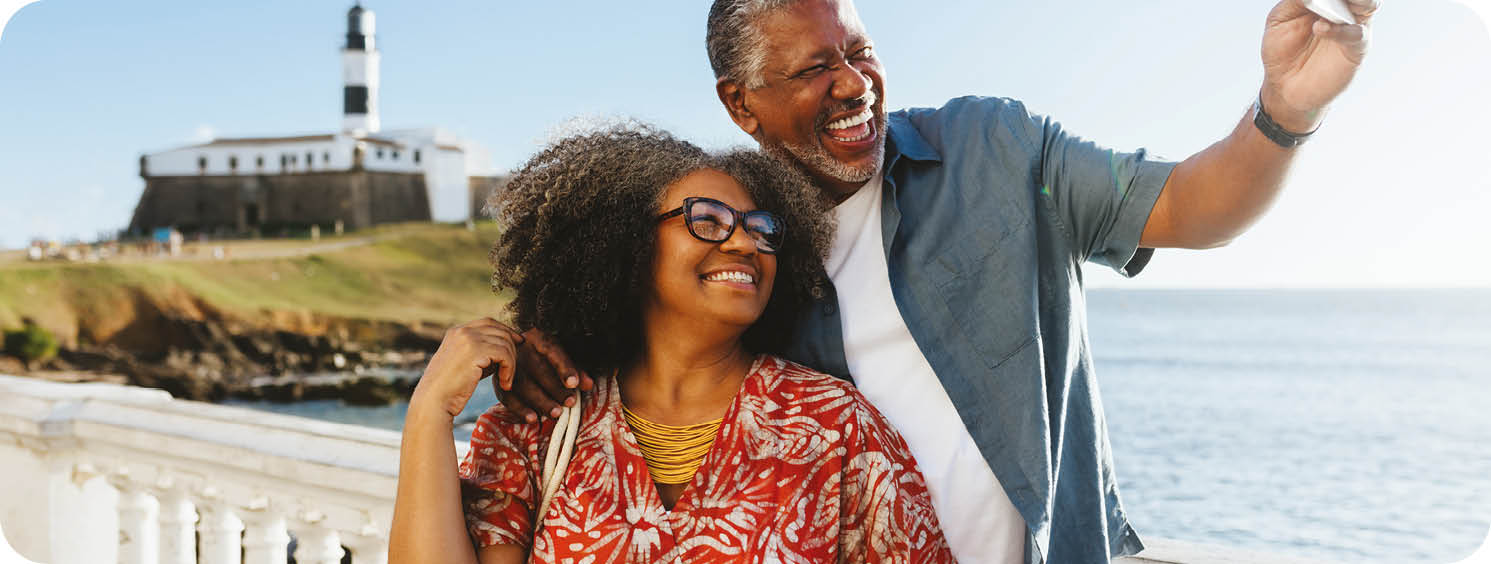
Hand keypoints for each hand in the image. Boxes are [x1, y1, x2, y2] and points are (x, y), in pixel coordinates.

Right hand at [410, 318, 522, 419]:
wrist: (433, 402)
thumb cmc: (450, 389)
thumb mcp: (465, 363)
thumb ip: (482, 352)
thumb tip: (508, 346)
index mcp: (456, 331)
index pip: (488, 323)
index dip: (506, 331)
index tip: (518, 343)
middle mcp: (462, 331)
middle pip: (499, 330)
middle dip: (512, 347)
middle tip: (512, 369)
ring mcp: (468, 339)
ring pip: (504, 342)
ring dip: (511, 363)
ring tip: (506, 381)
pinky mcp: (475, 350)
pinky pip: (504, 354)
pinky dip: (509, 369)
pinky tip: (505, 383)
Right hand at [490, 328, 593, 422]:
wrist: (510, 355)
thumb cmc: (543, 358)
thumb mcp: (560, 358)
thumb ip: (575, 371)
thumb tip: (589, 385)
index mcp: (537, 338)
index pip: (553, 351)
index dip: (564, 368)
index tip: (574, 384)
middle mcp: (520, 349)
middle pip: (538, 369)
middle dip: (556, 388)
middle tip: (570, 402)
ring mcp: (507, 366)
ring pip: (523, 385)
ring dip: (541, 401)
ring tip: (556, 413)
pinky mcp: (499, 382)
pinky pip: (509, 397)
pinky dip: (521, 410)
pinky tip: (533, 418)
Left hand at [1259, 0, 1379, 131]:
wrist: (1284, 86)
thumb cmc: (1282, 50)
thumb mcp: (1280, 19)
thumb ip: (1294, 2)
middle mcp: (1345, 9)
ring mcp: (1353, 27)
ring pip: (1367, 5)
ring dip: (1354, 1)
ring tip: (1328, 5)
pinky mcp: (1356, 49)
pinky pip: (1355, 33)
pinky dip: (1339, 29)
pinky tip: (1319, 28)